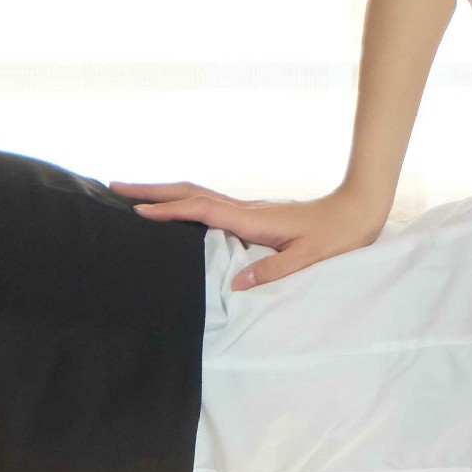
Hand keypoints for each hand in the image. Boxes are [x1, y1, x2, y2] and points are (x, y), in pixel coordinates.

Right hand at [109, 180, 386, 290]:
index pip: (200, 210)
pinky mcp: (251, 214)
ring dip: (163, 193)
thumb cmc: (336, 237)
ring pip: (196, 195)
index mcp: (252, 219)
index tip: (136, 211)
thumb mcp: (308, 260)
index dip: (168, 210)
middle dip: (151, 190)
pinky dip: (182, 201)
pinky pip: (208, 204)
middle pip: (188, 192)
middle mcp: (244, 209)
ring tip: (132, 195)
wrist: (357, 211)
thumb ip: (273, 271)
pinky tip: (175, 210)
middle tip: (113, 186)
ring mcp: (247, 209)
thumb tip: (236, 285)